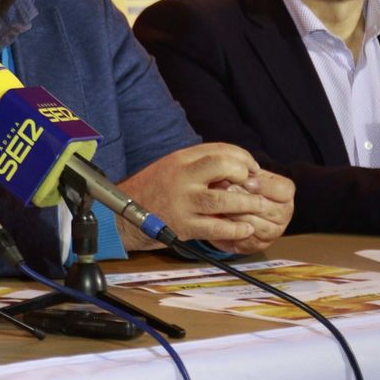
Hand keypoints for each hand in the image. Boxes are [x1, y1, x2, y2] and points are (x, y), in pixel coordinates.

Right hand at [117, 143, 292, 250]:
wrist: (121, 215)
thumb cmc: (151, 190)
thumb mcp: (170, 167)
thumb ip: (197, 164)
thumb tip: (232, 164)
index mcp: (179, 159)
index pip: (218, 149)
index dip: (242, 157)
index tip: (252, 168)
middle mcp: (181, 177)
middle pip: (223, 166)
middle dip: (245, 175)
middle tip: (255, 186)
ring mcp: (183, 202)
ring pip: (224, 199)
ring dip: (247, 204)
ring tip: (258, 207)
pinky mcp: (183, 225)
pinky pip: (217, 228)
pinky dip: (236, 229)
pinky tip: (245, 229)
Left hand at [209, 170, 294, 253]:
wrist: (227, 207)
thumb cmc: (239, 186)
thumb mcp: (243, 175)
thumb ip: (244, 172)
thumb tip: (236, 170)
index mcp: (285, 194)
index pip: (283, 190)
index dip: (265, 186)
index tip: (246, 181)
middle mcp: (284, 213)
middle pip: (274, 211)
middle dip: (249, 202)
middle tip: (228, 192)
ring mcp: (274, 231)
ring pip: (261, 227)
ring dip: (239, 216)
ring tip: (222, 206)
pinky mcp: (259, 244)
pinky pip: (249, 240)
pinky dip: (234, 231)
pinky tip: (221, 221)